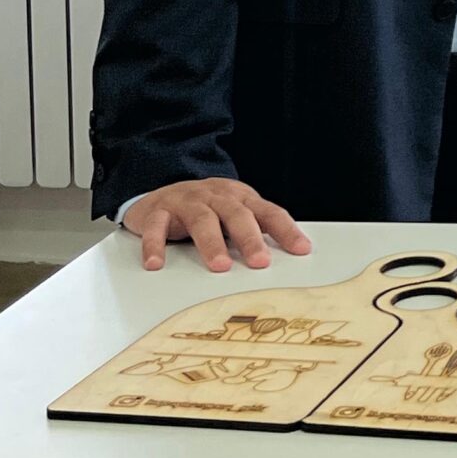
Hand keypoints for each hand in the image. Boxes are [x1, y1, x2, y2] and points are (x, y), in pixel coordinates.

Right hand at [121, 178, 312, 273]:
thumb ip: (256, 230)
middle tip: (260, 262)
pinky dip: (155, 244)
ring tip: (220, 266)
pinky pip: (157, 226)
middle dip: (250, 238)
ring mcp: (186, 201)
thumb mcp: (234, 215)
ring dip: (211, 243)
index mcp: (240, 198)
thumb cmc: (206, 209)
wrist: (161, 191)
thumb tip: (289, 256)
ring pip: (201, 219)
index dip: (286, 230)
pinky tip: (156, 264)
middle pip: (236, 214)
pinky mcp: (158, 210)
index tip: (301, 250)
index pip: (268, 213)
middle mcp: (215, 196)